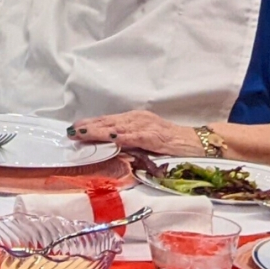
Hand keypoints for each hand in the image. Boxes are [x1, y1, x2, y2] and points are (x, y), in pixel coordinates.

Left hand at [69, 109, 202, 155]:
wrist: (198, 144)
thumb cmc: (172, 146)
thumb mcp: (145, 143)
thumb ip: (128, 144)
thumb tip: (109, 149)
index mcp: (135, 120)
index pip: (108, 121)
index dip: (90, 125)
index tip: (73, 129)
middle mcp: (138, 119)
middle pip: (109, 122)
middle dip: (88, 126)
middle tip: (70, 131)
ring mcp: (147, 126)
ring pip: (118, 127)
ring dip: (99, 130)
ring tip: (82, 133)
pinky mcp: (157, 137)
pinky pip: (137, 136)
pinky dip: (123, 136)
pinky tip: (111, 137)